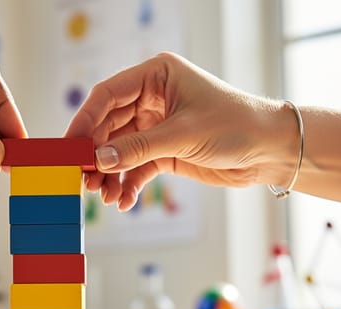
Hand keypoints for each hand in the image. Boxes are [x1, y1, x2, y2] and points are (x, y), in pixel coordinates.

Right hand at [64, 52, 297, 210]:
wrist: (271, 150)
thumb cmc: (236, 125)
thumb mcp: (182, 135)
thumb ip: (136, 148)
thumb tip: (98, 160)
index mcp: (156, 76)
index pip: (107, 95)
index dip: (85, 121)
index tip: (69, 147)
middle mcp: (153, 97)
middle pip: (108, 125)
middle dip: (96, 154)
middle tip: (83, 179)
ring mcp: (157, 125)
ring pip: (119, 150)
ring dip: (109, 173)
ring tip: (103, 196)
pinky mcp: (165, 151)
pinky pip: (135, 167)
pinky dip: (127, 184)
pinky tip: (123, 201)